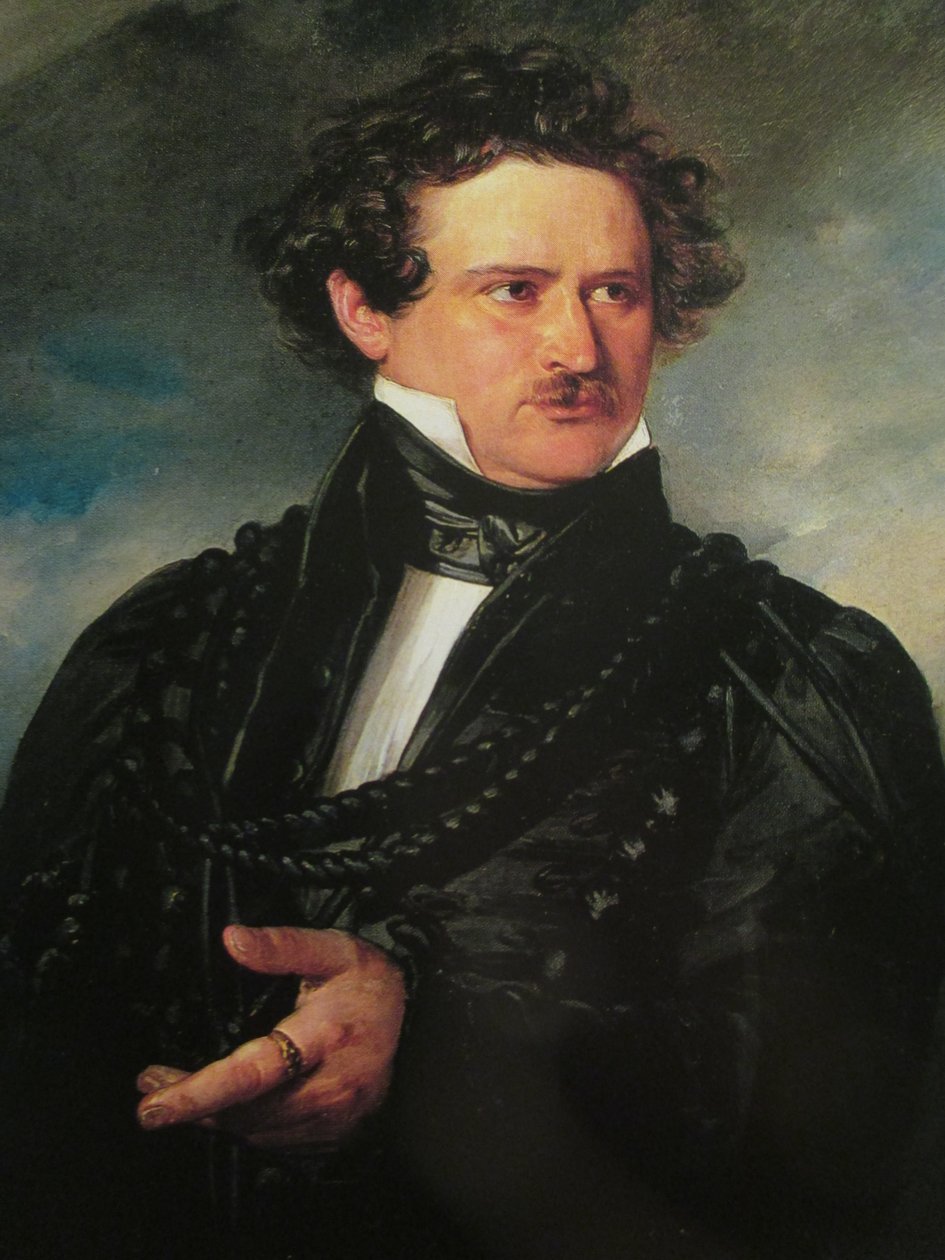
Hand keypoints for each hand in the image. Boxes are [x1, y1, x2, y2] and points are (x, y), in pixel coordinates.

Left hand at [135, 925, 405, 1147]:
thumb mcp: (332, 950)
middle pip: (244, 1112)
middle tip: (151, 1087)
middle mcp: (330, 1087)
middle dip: (192, 1105)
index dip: (200, 1092)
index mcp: (325, 1037)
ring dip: (214, 1117)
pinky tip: (225, 1107)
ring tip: (179, 1094)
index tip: (155, 1101)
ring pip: (256, 1132)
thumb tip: (231, 939)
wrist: (422, 1020)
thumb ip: (281, 945)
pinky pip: (274, 1141)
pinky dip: (243, 1126)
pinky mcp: (334, 1134)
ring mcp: (334, 1118)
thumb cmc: (370, 982)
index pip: (253, 1072)